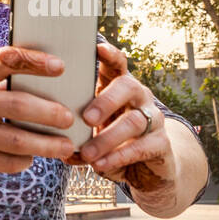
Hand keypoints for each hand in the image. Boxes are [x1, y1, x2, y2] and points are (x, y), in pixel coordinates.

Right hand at [0, 45, 77, 177]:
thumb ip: (1, 82)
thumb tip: (53, 83)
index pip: (4, 59)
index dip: (34, 61)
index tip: (61, 66)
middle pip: (16, 104)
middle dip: (48, 112)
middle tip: (69, 118)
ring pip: (15, 139)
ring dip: (45, 144)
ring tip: (65, 146)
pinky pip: (5, 161)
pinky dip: (23, 161)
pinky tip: (32, 158)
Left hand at [67, 39, 177, 195]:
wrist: (149, 171)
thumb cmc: (114, 143)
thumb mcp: (94, 134)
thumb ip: (77, 135)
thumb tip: (57, 145)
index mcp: (119, 88)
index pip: (117, 64)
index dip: (109, 55)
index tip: (98, 48)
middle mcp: (139, 97)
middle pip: (127, 87)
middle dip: (105, 101)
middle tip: (85, 118)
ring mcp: (153, 118)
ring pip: (132, 121)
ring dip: (106, 138)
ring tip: (87, 153)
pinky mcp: (161, 143)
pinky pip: (140, 147)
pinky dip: (117, 156)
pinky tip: (100, 165)